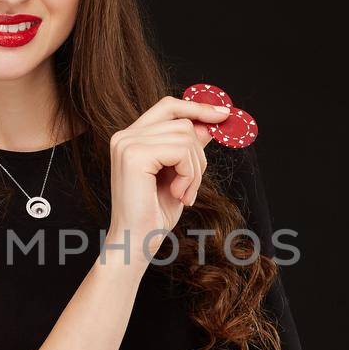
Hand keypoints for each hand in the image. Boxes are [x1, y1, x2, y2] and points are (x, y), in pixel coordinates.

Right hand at [105, 95, 226, 265]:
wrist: (137, 243)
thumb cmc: (154, 214)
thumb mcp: (179, 175)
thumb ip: (189, 147)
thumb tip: (209, 124)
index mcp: (130, 138)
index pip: (169, 106)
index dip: (198, 107)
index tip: (224, 114)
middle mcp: (124, 136)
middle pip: (183, 123)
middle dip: (198, 156)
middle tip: (191, 187)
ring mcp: (127, 144)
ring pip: (186, 137)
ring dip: (195, 169)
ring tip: (183, 193)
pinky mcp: (135, 155)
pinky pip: (182, 151)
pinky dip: (189, 175)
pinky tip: (178, 194)